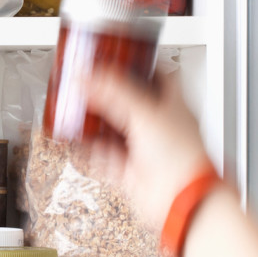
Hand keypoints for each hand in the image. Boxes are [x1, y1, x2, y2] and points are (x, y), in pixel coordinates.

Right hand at [85, 68, 211, 229]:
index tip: (116, 56)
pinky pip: (103, 155)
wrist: (180, 200)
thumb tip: (86, 76)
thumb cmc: (181, 157)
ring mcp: (144, 148)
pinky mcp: (130, 170)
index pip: (157, 74)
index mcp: (173, 104)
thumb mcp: (144, 111)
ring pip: (114, 128)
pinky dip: (89, 148)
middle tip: (85, 83)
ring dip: (94, 120)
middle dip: (105, 92)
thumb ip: (113, 91)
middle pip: (128, 100)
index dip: (137, 63)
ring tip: (75, 109)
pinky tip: (77, 141)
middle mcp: (159, 124)